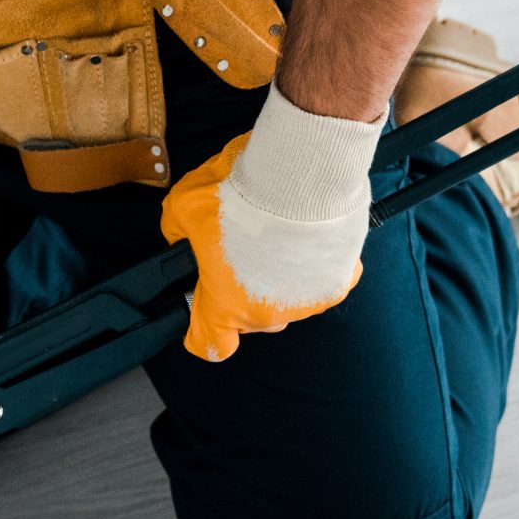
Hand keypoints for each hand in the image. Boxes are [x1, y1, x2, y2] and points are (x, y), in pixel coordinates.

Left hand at [159, 84, 382, 361]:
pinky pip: (322, 282)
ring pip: (287, 302)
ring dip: (279, 279)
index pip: (208, 344)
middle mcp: (269, 315)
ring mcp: (308, 303)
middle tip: (239, 255)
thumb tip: (183, 236)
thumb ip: (177, 231)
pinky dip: (314, 265)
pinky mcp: (340, 282)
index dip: (201, 328)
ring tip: (276, 238)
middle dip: (240, 294)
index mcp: (227, 306)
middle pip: (250, 321)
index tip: (204, 307)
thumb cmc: (242, 193)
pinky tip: (307, 237)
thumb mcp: (185, 206)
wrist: (301, 174)